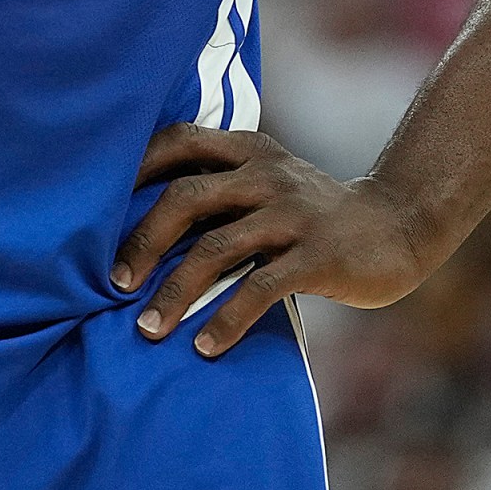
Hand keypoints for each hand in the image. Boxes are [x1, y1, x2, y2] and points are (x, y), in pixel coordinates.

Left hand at [111, 125, 430, 356]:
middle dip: (142, 242)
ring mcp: (293, 213)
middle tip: (113, 284)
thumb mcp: (268, 185)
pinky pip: (260, 288)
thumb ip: (219, 191)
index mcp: (249, 151)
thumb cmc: (311, 215)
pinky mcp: (318, 255)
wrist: (396, 228)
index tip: (93, 207)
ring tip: (148, 329)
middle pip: (187, 197)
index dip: (134, 169)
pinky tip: (205, 346)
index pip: (179, 142)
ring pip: (217, 248)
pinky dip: (226, 320)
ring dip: (175, 293)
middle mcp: (267, 174)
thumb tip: (139, 226)